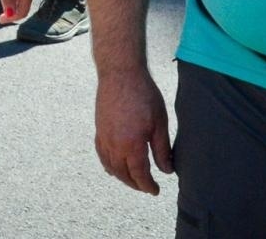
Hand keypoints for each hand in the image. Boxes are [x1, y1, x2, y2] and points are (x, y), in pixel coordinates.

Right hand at [94, 67, 174, 193]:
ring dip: (121, 177)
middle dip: (135, 184)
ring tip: (133, 180)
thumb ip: (161, 149)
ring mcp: (104, 138)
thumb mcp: (159, 123)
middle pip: (123, 174)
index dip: (147, 186)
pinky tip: (113, 166)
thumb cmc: (143, 95)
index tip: (155, 190)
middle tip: (146, 187)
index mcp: (132, 145)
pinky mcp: (99, 130)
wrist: (121, 74)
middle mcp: (115, 145)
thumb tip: (166, 170)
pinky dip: (108, 165)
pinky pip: (101, 155)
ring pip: (110, 167)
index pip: (139, 175)